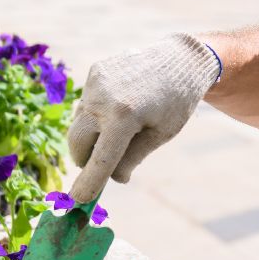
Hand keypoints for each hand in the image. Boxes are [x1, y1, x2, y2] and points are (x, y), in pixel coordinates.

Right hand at [68, 34, 219, 202]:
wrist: (181, 58)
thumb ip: (132, 158)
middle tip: (104, 164)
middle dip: (86, 159)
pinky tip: (122, 105)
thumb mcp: (160, 134)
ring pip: (79, 123)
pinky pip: (86, 103)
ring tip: (123, 127)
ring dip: (92, 135)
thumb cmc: (177, 101)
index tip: (77, 201)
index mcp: (124, 116)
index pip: (99, 159)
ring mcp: (95, 82)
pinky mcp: (95, 72)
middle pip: (78, 143)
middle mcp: (103, 97)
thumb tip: (112, 179)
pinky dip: (97, 114)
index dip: (88, 183)